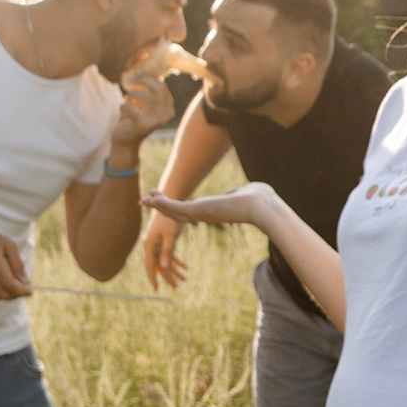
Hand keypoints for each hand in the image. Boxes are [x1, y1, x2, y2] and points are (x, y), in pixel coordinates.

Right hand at [0, 225, 32, 301]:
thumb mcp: (7, 245)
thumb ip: (17, 263)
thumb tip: (25, 282)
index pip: (9, 284)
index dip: (21, 292)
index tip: (30, 293)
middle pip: (2, 294)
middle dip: (15, 296)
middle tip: (21, 291)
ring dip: (4, 297)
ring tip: (10, 289)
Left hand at [113, 77, 175, 140]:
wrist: (125, 141)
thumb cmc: (133, 118)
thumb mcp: (142, 103)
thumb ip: (146, 89)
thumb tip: (142, 69)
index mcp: (168, 109)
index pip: (163, 86)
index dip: (149, 77)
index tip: (138, 71)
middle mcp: (165, 115)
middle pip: (159, 88)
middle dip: (143, 80)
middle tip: (131, 78)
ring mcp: (155, 121)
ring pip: (147, 96)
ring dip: (132, 94)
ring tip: (127, 99)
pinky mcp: (142, 125)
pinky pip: (130, 106)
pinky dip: (123, 105)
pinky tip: (123, 110)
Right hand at [141, 208, 188, 289]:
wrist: (170, 203)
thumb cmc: (170, 220)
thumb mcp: (171, 237)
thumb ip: (167, 253)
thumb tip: (164, 268)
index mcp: (150, 245)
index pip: (150, 266)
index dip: (153, 278)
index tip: (157, 289)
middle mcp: (152, 245)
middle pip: (159, 265)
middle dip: (168, 276)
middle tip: (176, 287)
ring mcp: (158, 243)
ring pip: (165, 261)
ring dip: (174, 270)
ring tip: (184, 279)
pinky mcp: (164, 240)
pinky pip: (169, 254)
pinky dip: (177, 261)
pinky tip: (185, 267)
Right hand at [143, 183, 280, 229]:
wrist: (263, 206)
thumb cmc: (260, 200)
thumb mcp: (244, 192)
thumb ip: (236, 191)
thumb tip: (235, 191)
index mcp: (214, 210)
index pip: (192, 210)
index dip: (177, 206)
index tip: (167, 201)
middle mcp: (205, 215)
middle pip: (178, 212)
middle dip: (162, 206)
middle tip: (146, 201)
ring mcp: (201, 214)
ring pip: (174, 211)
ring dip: (158, 205)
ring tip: (143, 200)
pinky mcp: (200, 210)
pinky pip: (176, 208)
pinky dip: (163, 204)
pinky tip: (151, 199)